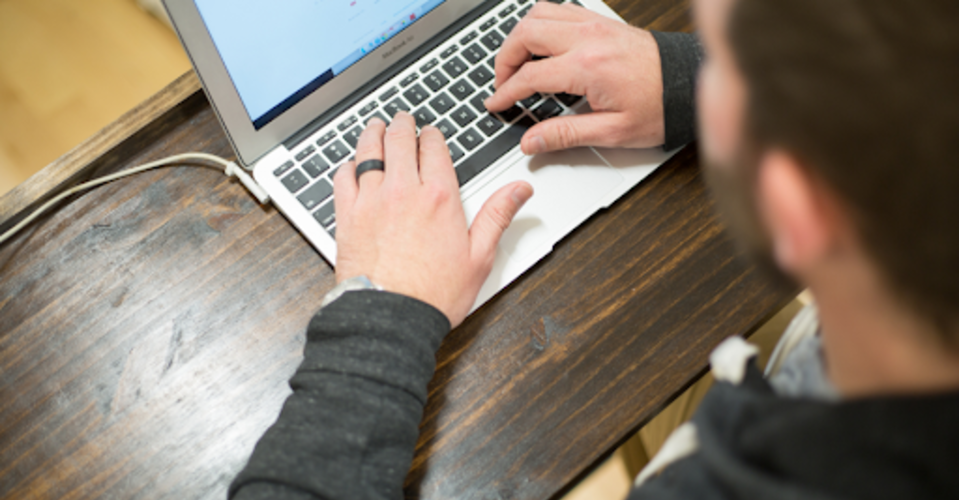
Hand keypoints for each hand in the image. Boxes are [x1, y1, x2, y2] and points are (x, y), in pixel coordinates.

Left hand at [332, 113, 532, 326]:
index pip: (434, 148)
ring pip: (368, 152)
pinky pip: (342, 178)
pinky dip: (347, 165)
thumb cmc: (434, 294)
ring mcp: (371, 201)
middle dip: (402, 125)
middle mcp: (403, 191)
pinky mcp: (347, 217)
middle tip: (402, 119)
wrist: (391, 318)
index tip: (430, 133)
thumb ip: (498, 215)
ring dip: (373, 134)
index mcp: (439, 197)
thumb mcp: (480, 256)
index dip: (432, 136)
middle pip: (400, 141)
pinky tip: (350, 164)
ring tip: (376, 127)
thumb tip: (520, 190)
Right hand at [484, 1, 664, 153]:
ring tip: (516, 62)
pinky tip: (541, 45)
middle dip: (504, 59)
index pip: (529, 76)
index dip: (505, 92)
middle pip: (525, 34)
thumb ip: (565, 135)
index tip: (496, 104)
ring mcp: (595, 25)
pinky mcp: (602, 22)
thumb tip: (531, 142)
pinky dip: (541, 24)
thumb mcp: (612, 132)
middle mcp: (588, 38)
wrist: (689, 85)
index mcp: (587, 67)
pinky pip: (560, 9)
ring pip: (539, 14)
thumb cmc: (659, 107)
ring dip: (520, 37)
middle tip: (502, 84)